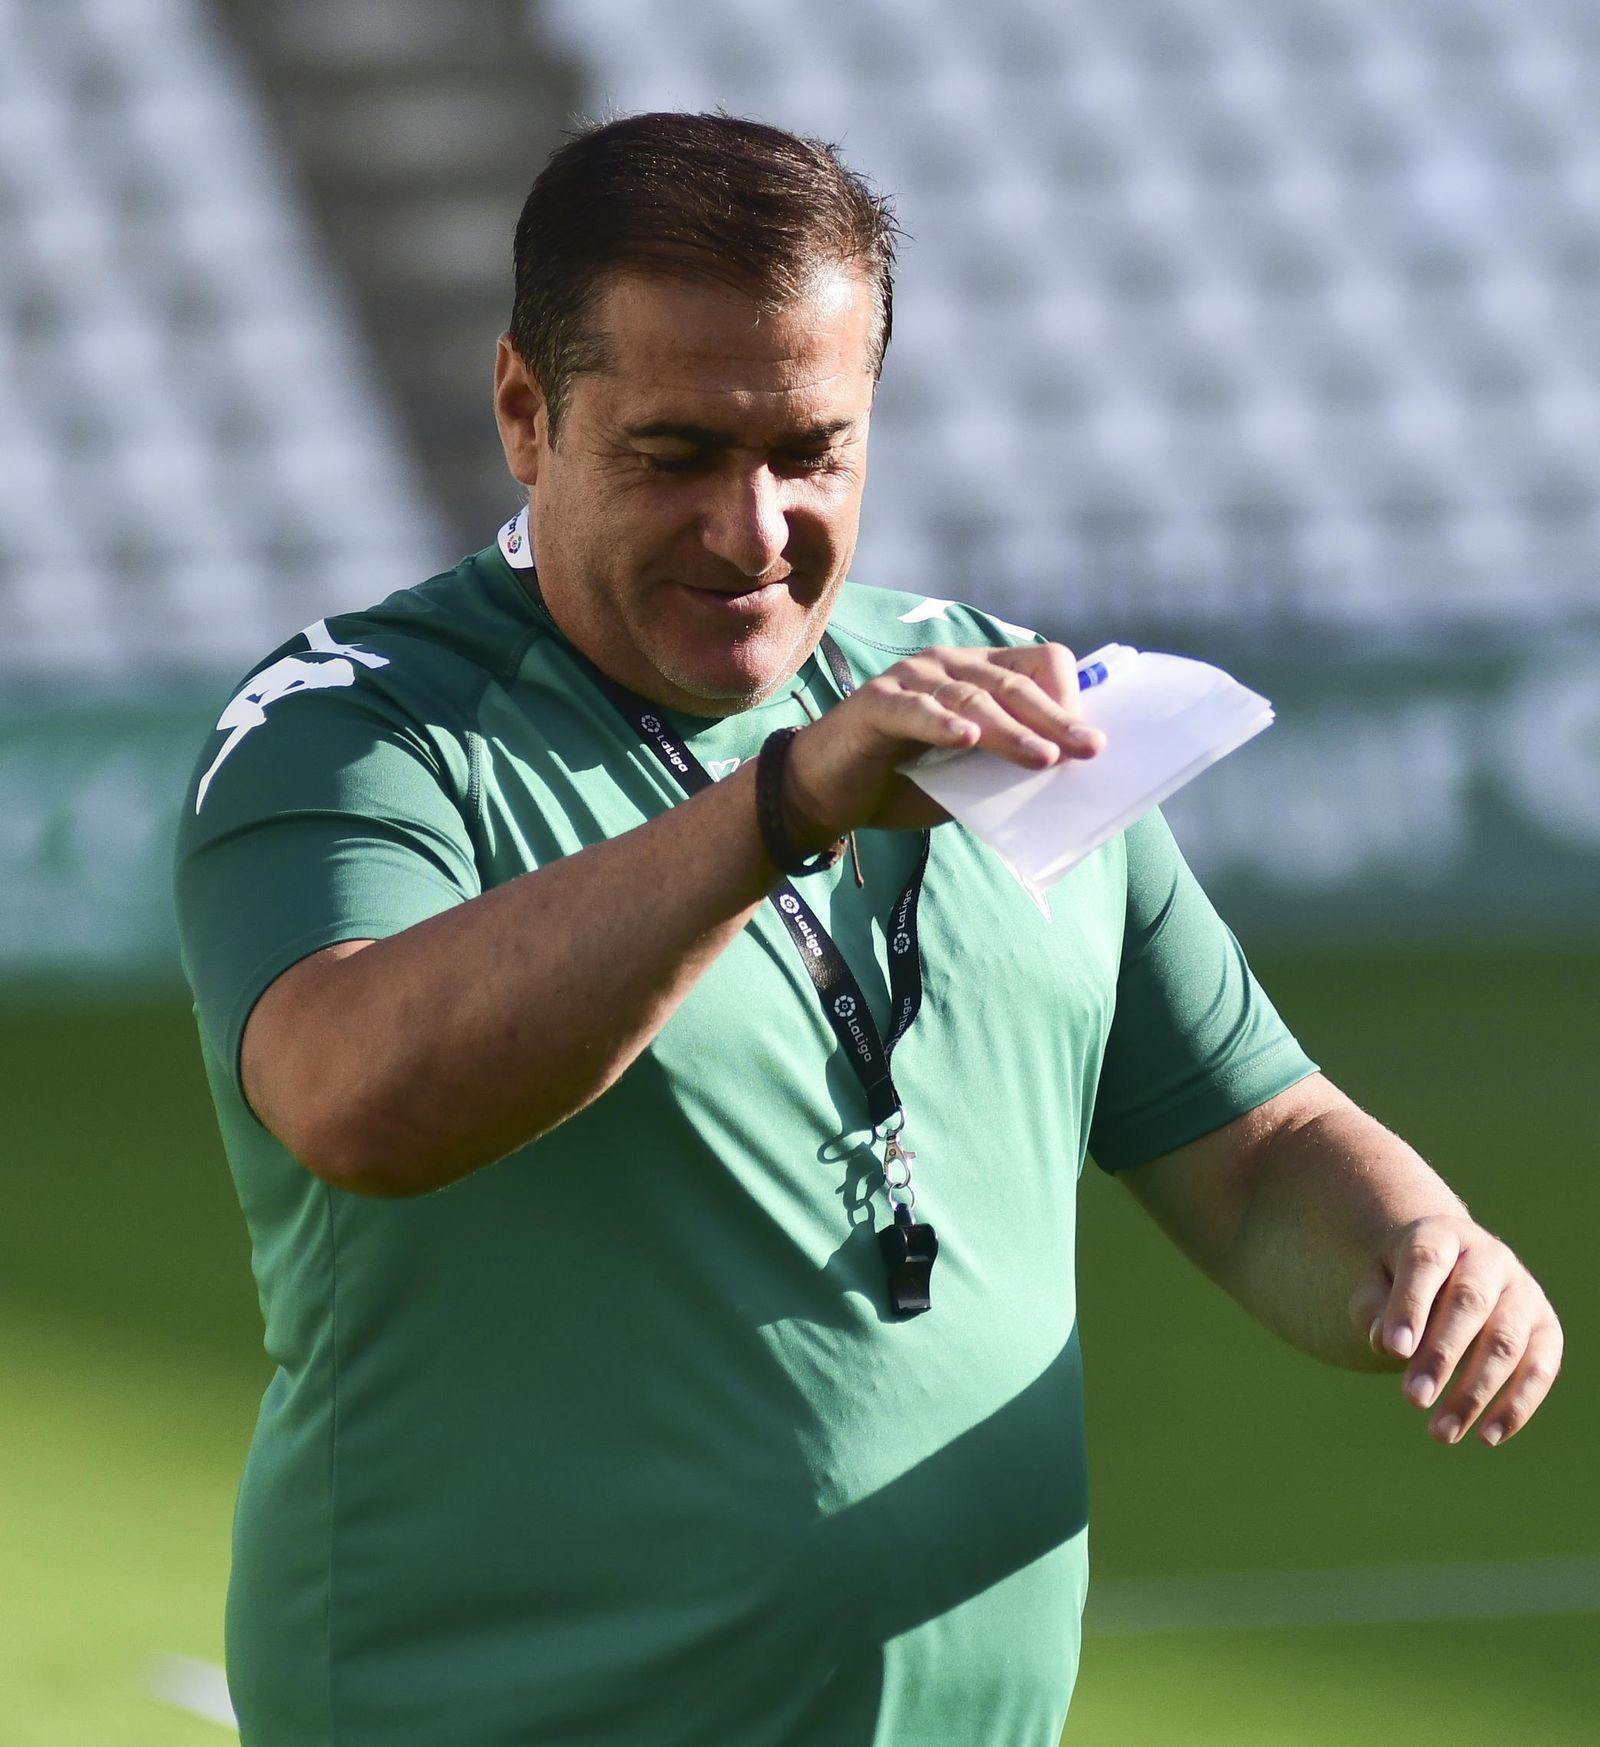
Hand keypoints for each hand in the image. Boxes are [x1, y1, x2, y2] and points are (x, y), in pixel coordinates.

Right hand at [784, 642, 1103, 846]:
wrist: (823, 793)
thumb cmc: (900, 782)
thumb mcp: (966, 777)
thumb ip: (1004, 768)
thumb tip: (1059, 779)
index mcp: (977, 676)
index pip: (1038, 665)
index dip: (1067, 699)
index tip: (1090, 741)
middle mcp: (947, 666)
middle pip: (1012, 684)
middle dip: (1054, 719)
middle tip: (1089, 749)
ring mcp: (910, 680)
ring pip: (971, 699)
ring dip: (1010, 731)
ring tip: (1042, 757)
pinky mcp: (875, 703)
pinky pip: (915, 710)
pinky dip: (942, 724)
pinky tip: (966, 738)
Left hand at [1352, 1215, 1562, 1445]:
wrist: (1451, 1268)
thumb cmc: (1403, 1282)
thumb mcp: (1377, 1283)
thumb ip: (1375, 1308)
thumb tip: (1388, 1344)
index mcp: (1441, 1235)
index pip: (1425, 1263)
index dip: (1409, 1306)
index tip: (1391, 1351)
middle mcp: (1490, 1257)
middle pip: (1469, 1303)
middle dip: (1440, 1356)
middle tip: (1413, 1400)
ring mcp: (1524, 1292)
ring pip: (1505, 1342)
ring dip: (1474, 1391)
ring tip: (1441, 1433)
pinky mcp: (1547, 1328)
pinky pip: (1540, 1369)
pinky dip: (1515, 1406)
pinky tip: (1486, 1436)